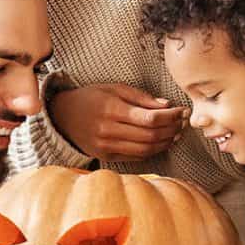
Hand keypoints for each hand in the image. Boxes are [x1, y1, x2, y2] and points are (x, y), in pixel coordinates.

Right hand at [49, 84, 187, 161]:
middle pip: (150, 135)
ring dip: (165, 142)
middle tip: (182, 122)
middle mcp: (108, 131)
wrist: (62, 116)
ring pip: (146, 149)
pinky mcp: (106, 156)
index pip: (149, 118)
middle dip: (171, 129)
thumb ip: (140, 97)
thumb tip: (166, 105)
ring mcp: (106, 146)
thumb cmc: (90, 98)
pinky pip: (136, 156)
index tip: (181, 111)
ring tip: (175, 133)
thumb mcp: (113, 88)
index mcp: (111, 110)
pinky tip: (161, 142)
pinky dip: (153, 150)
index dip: (170, 116)